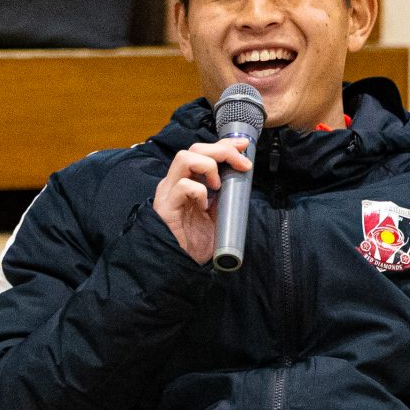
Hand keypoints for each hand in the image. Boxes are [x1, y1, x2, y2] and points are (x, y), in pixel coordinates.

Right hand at [152, 137, 251, 264]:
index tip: (244, 146)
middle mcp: (174, 182)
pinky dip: (199, 191)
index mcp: (186, 181)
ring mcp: (168, 192)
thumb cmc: (196, 241)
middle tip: (241, 164)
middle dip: (221, 151)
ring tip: (217, 185)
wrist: (181, 265)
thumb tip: (242, 176)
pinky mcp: (166, 206)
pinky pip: (183, 186)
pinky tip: (204, 206)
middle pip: (194, 149)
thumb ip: (224, 194)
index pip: (202, 151)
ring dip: (208, 166)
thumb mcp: (217, 212)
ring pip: (184, 158)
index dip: (224, 144)